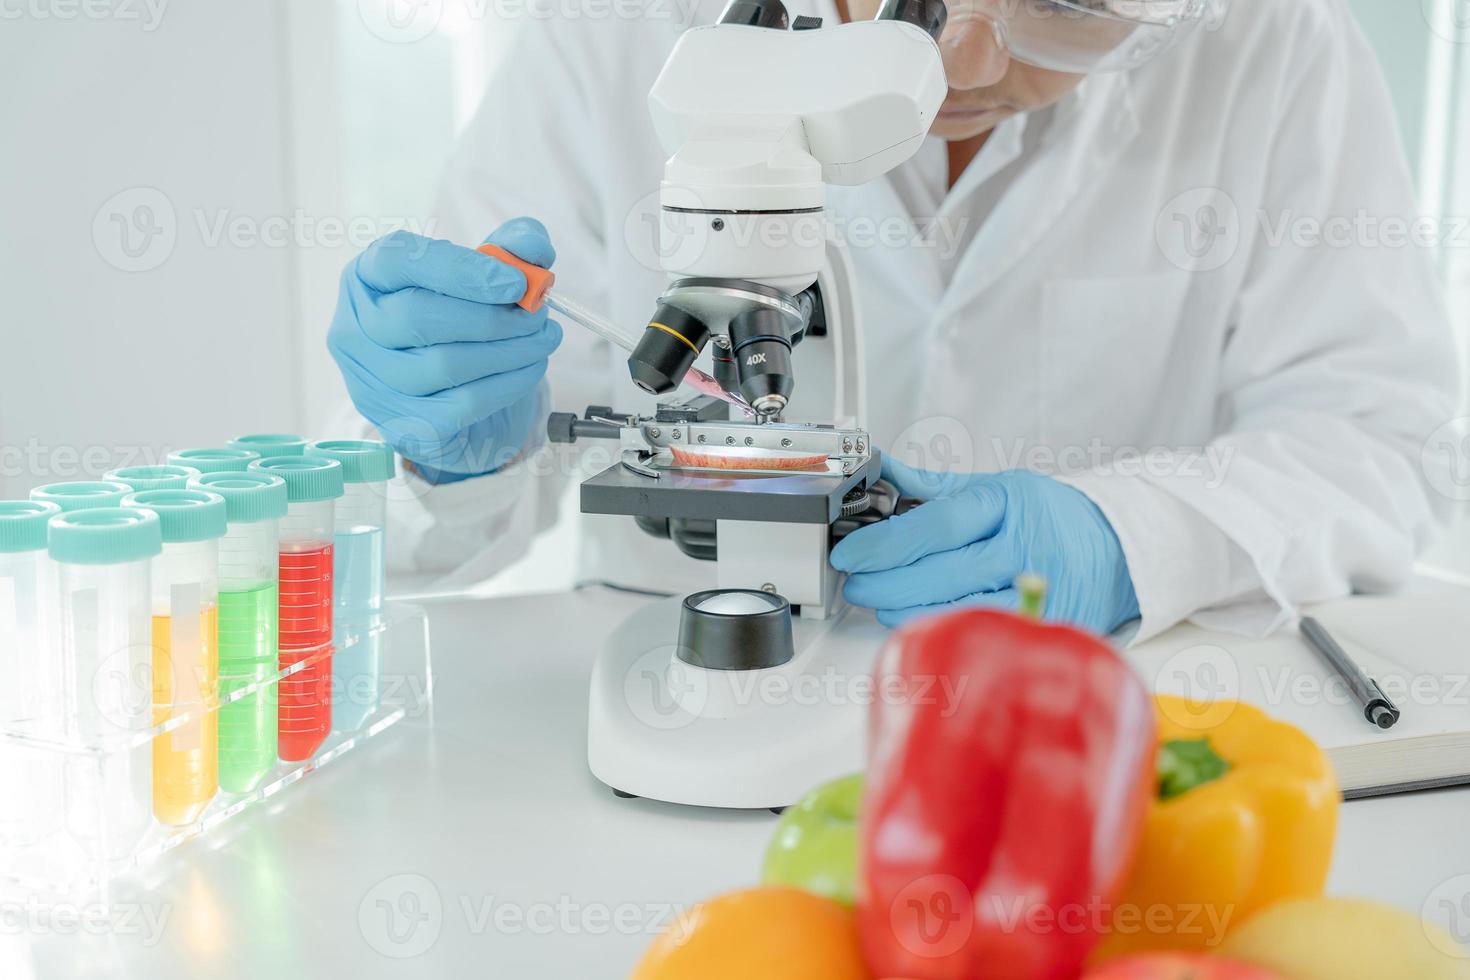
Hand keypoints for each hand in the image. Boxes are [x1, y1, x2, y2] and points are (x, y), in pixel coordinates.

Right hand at [327, 219, 562, 481]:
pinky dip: (509, 383)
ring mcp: (372, 383)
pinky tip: (530, 368)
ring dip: (509, 351)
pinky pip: (463, 403)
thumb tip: (532, 244)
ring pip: (444, 363)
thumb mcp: (485, 277)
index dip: (459, 269)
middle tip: (537, 314)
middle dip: (491, 316)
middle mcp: (355, 330)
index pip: (397, 260)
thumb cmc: (463, 325)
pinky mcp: (402, 425)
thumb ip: (510, 249)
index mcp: (367, 278)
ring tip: (542, 340)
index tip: (515, 282)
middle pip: (417, 317)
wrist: (460, 401)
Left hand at [831, 457, 1139, 633]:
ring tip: (881, 602)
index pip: (936, 525)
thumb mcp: (996, 487)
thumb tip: (880, 472)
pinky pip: (983, 633)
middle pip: (940, 574)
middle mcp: (1023, 547)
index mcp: (1007, 503)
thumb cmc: (1051, 516)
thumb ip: (935, 488)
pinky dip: (945, 628)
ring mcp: (1038, 591)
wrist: (1120, 547)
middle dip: (886, 583)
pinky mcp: (1045, 627)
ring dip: (908, 610)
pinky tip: (923, 620)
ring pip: (958, 610)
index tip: (852, 554)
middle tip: (856, 584)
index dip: (886, 543)